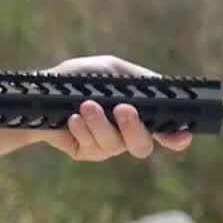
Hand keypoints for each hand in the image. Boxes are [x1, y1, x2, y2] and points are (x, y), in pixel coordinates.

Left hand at [40, 55, 193, 160]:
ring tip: (85, 105)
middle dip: (134, 128)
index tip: (180, 137)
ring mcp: (107, 145)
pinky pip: (91, 146)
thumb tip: (162, 89)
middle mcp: (126, 133)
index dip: (176, 137)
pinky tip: (72, 119)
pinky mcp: (86, 152)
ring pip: (114, 145)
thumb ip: (137, 80)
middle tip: (122, 109)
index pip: (165, 130)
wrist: (42, 92)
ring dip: (100, 123)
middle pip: (142, 146)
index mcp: (139, 112)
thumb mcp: (110, 69)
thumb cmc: (79, 78)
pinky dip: (82, 129)